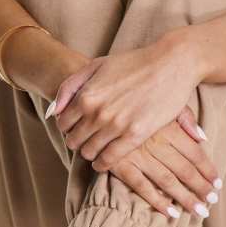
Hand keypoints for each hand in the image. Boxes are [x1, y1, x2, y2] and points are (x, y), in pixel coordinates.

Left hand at [49, 30, 200, 170]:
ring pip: (89, 152)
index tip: (77, 129)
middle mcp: (97, 112)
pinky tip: (104, 161)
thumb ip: (70, 86)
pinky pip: (109, 159)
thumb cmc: (134, 63)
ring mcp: (115, 125)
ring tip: (97, 150)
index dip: (68, 129)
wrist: (171, 63)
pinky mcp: (134, 135)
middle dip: (78, 142)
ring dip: (90, 153)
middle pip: (74, 141)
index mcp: (86, 95)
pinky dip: (103, 164)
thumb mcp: (96, 65)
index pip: (63, 124)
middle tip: (87, 141)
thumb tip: (54, 111)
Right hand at [109, 108, 220, 217]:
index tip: (217, 184)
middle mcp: (155, 141)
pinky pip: (141, 186)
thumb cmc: (133, 99)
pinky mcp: (119, 164)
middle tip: (212, 202)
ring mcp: (137, 154)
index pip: (194, 152)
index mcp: (167, 126)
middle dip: (201, 187)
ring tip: (199, 211)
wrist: (96, 100)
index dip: (207, 170)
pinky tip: (171, 212)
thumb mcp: (161, 101)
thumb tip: (203, 137)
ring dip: (185, 198)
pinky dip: (157, 201)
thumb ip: (184, 119)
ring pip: (167, 180)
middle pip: (185, 169)